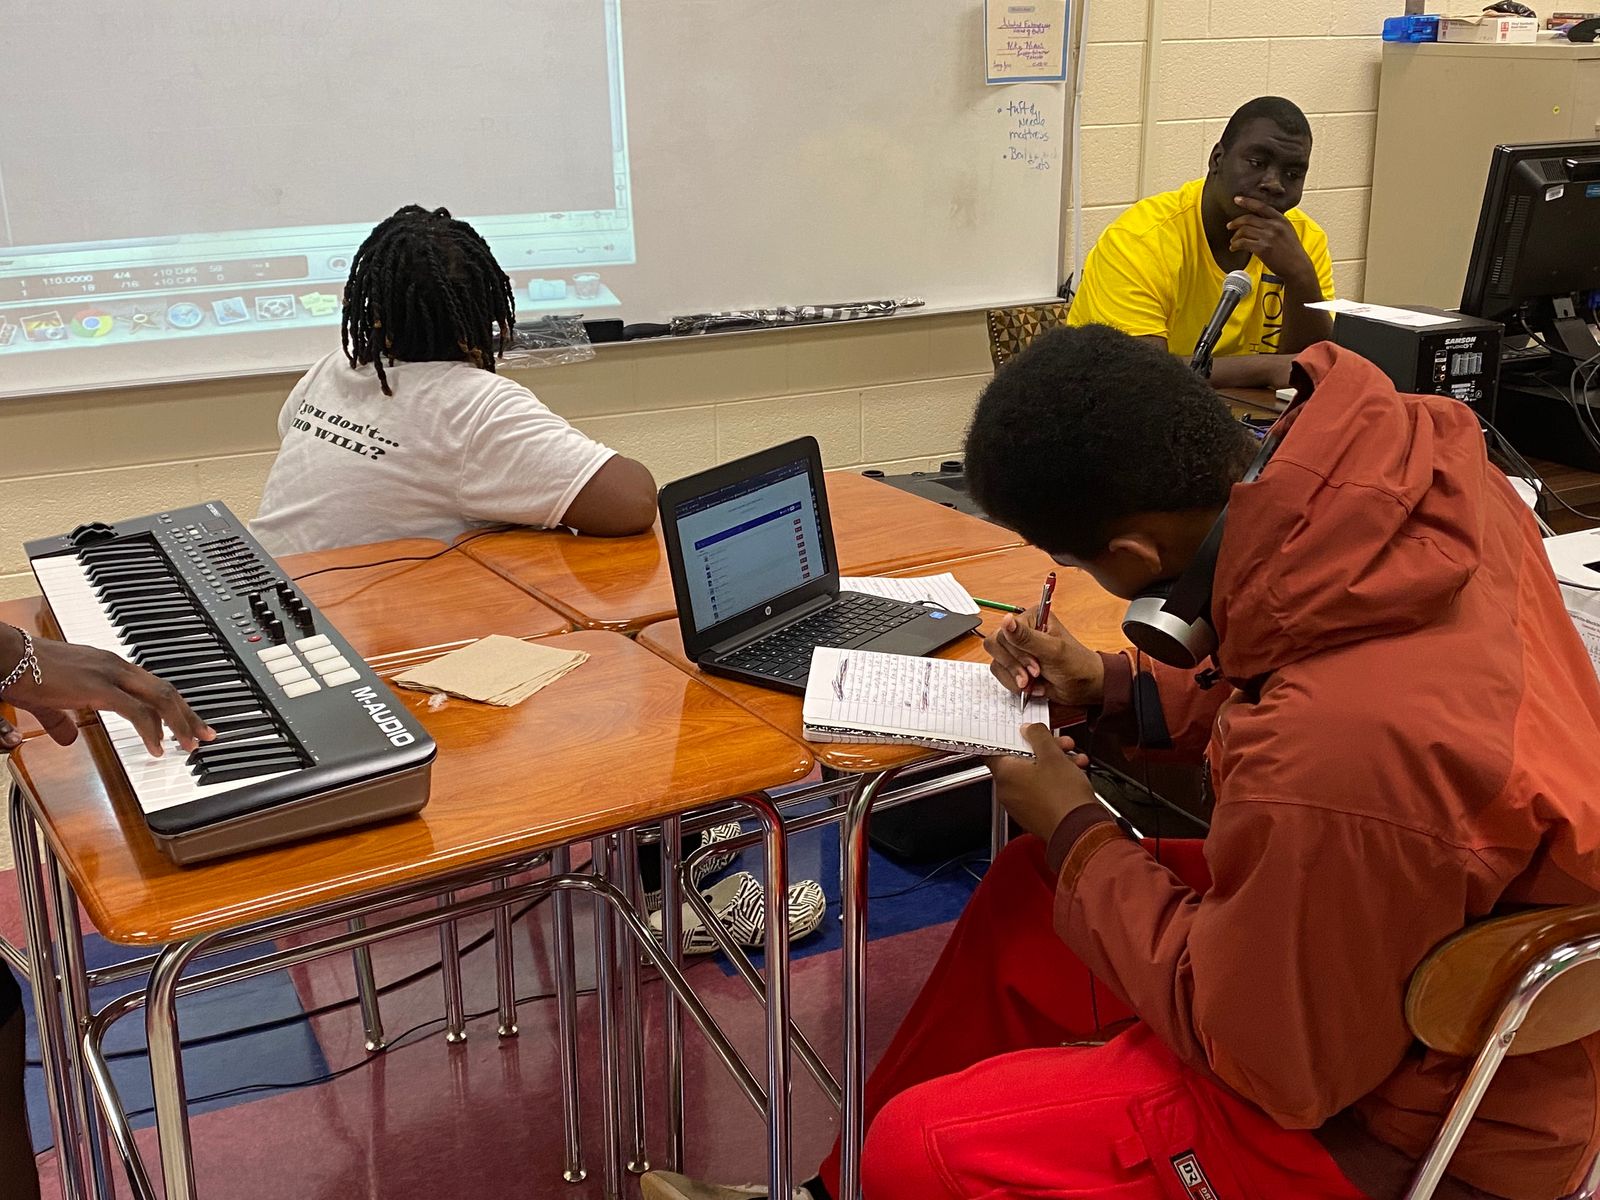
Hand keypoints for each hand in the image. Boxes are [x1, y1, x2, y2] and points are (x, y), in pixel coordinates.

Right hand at [0, 630, 212, 755]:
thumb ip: (61, 720)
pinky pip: (135, 711)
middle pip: (166, 691)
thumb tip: (67, 739)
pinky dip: (151, 730)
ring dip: (179, 723)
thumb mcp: (49, 701)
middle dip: (190, 715)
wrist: (5, 656)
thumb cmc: (22, 673)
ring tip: (189, 745)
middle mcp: (116, 666)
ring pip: (160, 698)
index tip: (191, 722)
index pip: (154, 685)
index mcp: (110, 665)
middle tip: (205, 735)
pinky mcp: (98, 687)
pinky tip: (158, 747)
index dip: (176, 705)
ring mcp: (109, 674)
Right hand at [984, 608, 1105, 707]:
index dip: (1016, 653)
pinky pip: (1000, 674)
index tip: (1035, 666)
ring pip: (997, 662)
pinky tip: (1032, 686)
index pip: (1003, 633)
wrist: (1083, 687)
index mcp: (1030, 618)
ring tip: (1034, 683)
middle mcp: (1020, 631)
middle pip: (996, 647)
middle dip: (1015, 666)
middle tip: (1035, 675)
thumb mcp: (1052, 649)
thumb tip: (1006, 620)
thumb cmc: (1075, 664)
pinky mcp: (1014, 666)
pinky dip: (1014, 684)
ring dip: (1014, 677)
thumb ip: (1026, 636)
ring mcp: (1016, 649)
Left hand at [987, 725, 1096, 840]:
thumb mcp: (1052, 754)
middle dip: (1042, 749)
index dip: (1009, 738)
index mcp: (1005, 774)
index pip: (994, 750)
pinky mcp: (1034, 815)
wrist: (1079, 829)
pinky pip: (1040, 791)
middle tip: (1058, 744)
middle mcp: (1008, 791)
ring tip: (1073, 760)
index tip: (1020, 733)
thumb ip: (1037, 736)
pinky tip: (1073, 774)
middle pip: (1019, 761)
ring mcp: (1020, 805)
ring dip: (1053, 764)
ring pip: (1033, 776)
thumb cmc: (1063, 797)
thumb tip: (1029, 730)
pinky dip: (1054, 781)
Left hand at [1227, 196, 1314, 284]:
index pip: (1261, 206)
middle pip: (1248, 219)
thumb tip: (1259, 219)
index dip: (1247, 201)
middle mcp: (1274, 226)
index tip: (1237, 199)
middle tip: (1229, 226)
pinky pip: (1243, 243)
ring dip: (1235, 236)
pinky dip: (1235, 245)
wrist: (1297, 266)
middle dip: (1235, 222)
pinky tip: (1233, 248)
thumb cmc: (1291, 251)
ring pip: (1244, 230)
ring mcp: (1268, 237)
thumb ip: (1275, 223)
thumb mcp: (1287, 231)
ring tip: (1233, 242)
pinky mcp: (1263, 248)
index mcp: (1281, 219)